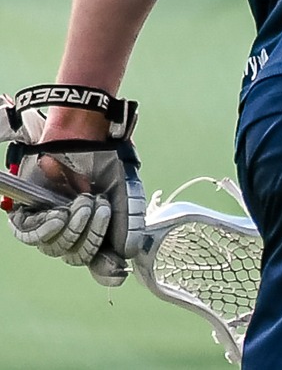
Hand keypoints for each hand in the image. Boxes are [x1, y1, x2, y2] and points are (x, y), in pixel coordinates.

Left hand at [4, 89, 144, 286]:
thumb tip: (126, 253)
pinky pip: (31, 235)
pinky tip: (61, 214)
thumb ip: (128, 221)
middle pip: (78, 256)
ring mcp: (50, 223)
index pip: (99, 261)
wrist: (84, 135)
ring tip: (86, 200)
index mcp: (97, 229)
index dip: (106, 271)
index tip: (116, 273)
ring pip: (57, 248)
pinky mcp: (28, 212)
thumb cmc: (105, 160)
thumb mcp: (124, 190)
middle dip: (93, 235)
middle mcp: (73, 230)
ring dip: (75, 227)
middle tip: (100, 206)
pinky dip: (47, 228)